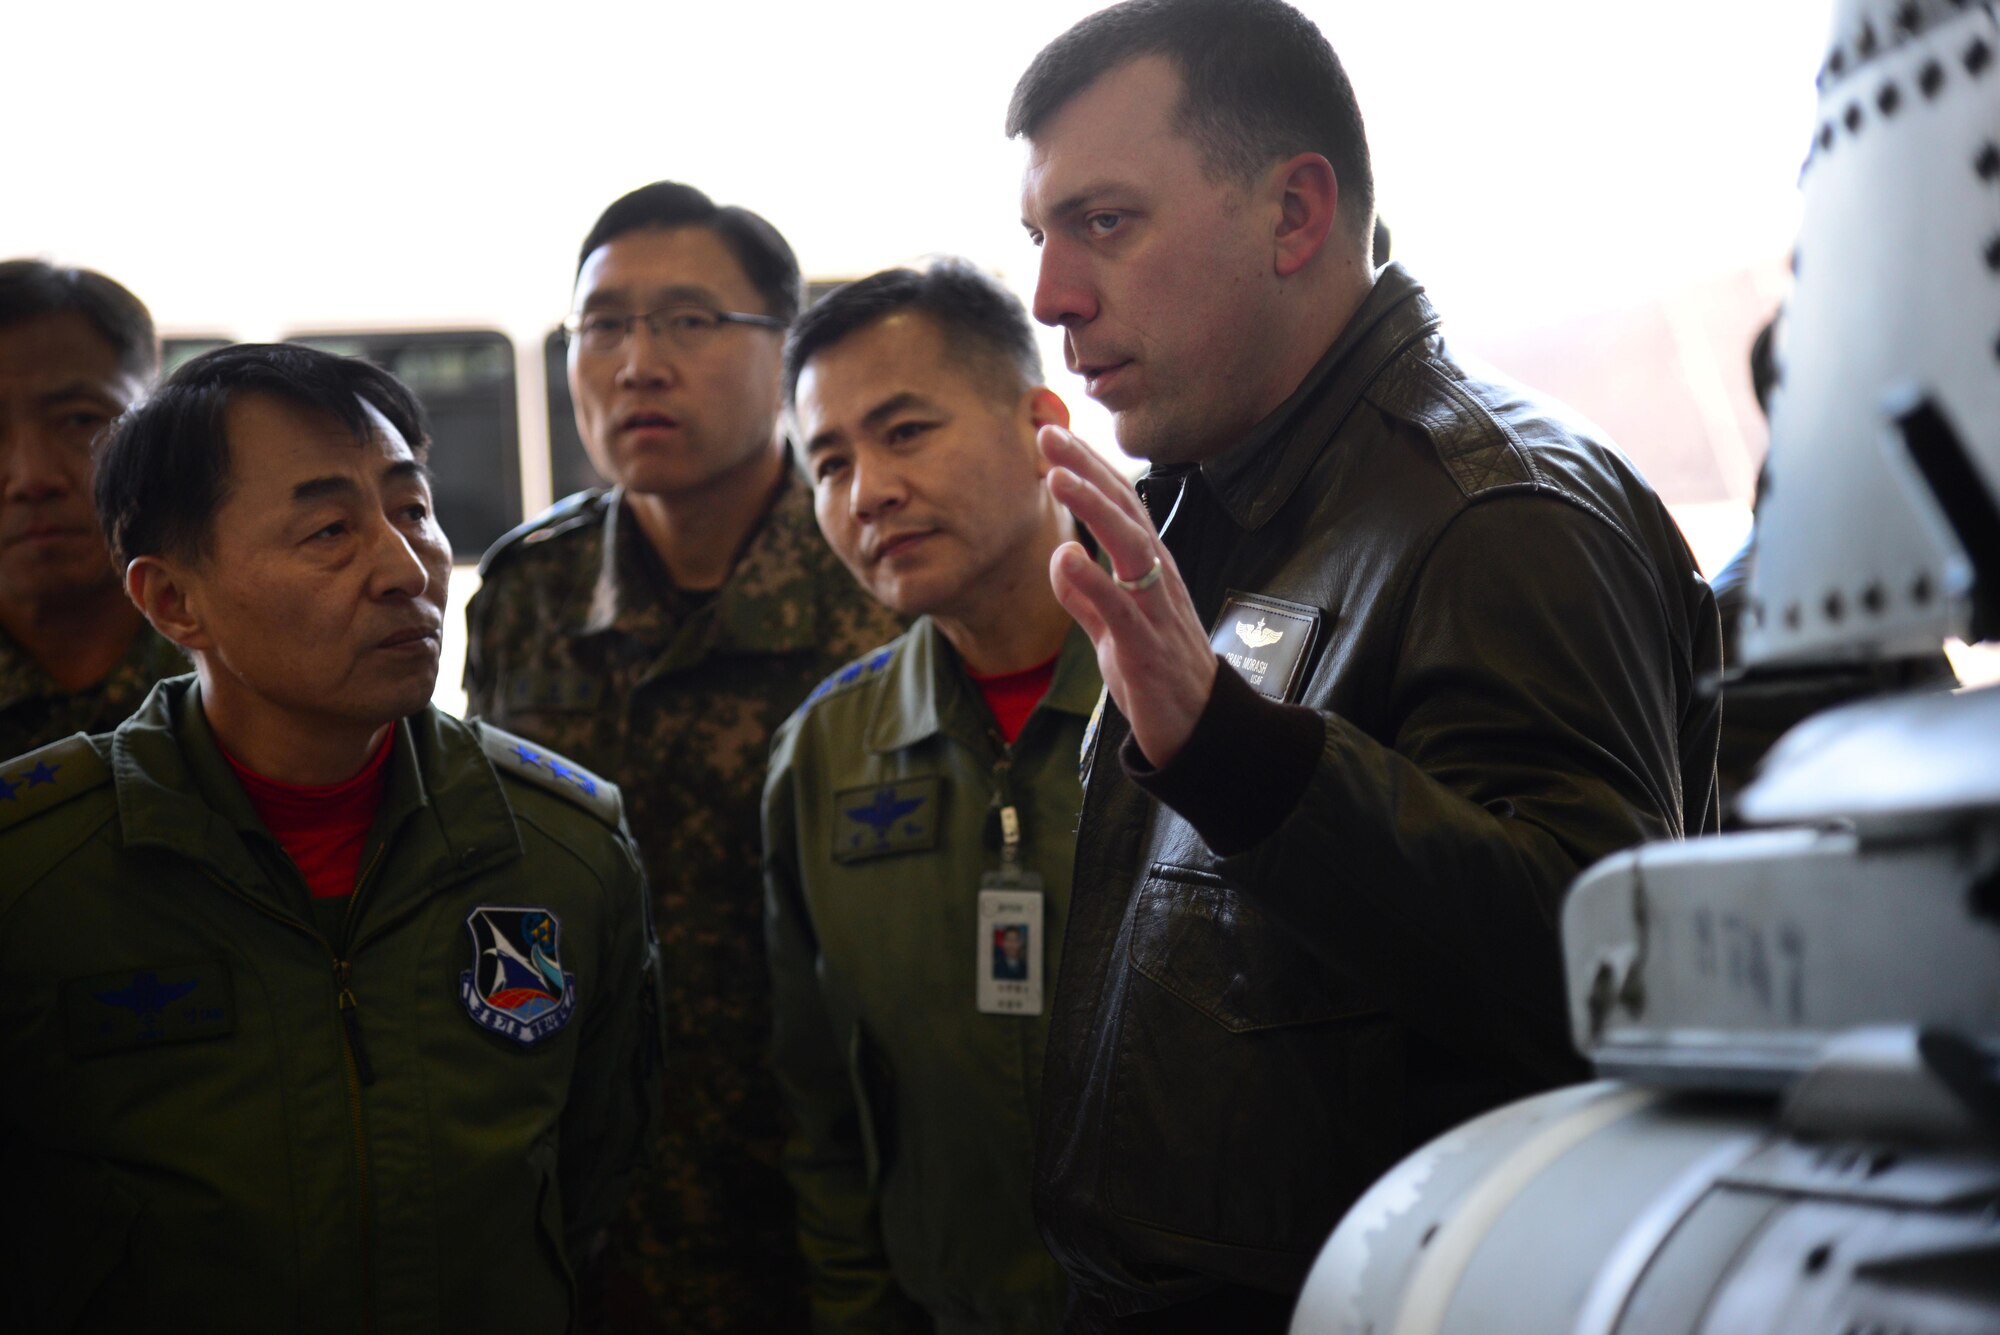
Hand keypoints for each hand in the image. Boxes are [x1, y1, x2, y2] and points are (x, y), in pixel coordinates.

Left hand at [1041, 425, 1218, 767]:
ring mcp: (1155, 609)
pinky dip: (1093, 580)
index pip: (1119, 505)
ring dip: (1093, 507)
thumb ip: (1086, 596)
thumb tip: (1060, 555)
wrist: (1199, 729)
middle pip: (1125, 510)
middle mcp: (1157, 578)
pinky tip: (1066, 554)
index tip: (1053, 432)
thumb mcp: (1112, 630)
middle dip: (1086, 468)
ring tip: (1056, 475)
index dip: (1088, 467)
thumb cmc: (1159, 673)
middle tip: (1049, 431)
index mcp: (1150, 569)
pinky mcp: (1147, 647)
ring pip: (1129, 545)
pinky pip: (1120, 607)